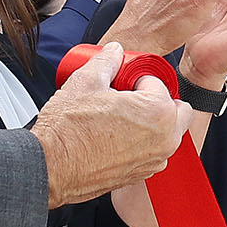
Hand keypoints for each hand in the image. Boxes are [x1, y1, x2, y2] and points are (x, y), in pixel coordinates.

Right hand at [33, 43, 193, 205]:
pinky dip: (140, 144)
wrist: (50, 166)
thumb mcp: (86, 81)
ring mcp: (153, 161)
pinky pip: (151, 153)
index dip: (136, 80)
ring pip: (166, 134)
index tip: (121, 84)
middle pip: (176, 110)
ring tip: (118, 118)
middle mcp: (164, 140)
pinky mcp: (140, 175)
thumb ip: (107, 61)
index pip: (158, 83)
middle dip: (157, 100)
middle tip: (128, 97)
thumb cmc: (68, 130)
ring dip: (151, 124)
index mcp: (158, 112)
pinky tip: (113, 138)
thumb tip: (115, 52)